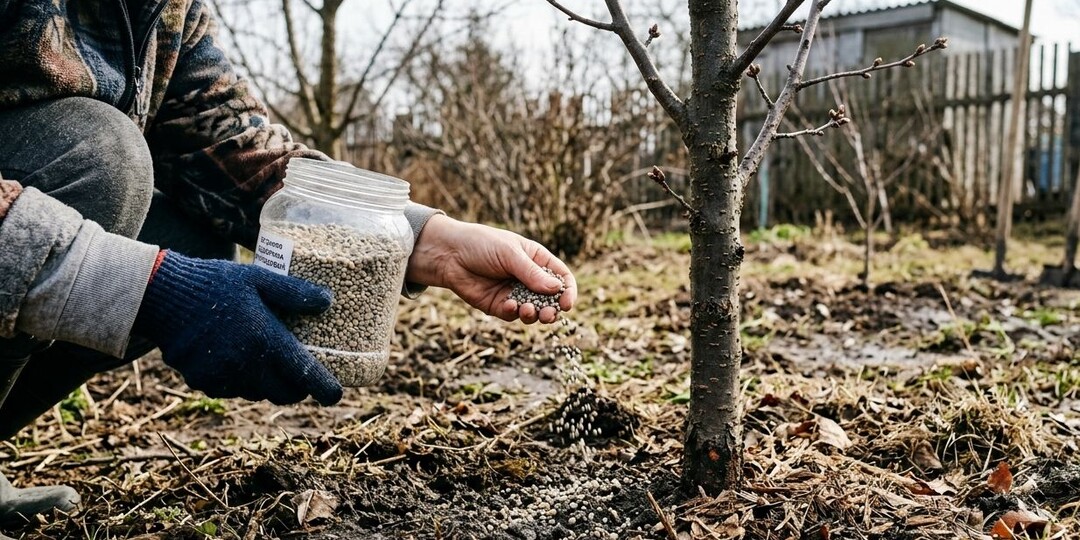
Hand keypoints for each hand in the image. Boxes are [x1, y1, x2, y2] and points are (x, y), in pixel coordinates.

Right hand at [133, 251, 342, 404]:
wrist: (162, 295)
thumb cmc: (215, 283)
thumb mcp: (259, 278)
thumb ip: (294, 293)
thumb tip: (327, 301)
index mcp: (266, 341)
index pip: (304, 376)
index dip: (324, 389)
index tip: (335, 395)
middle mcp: (246, 366)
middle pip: (284, 393)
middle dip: (296, 388)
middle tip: (300, 374)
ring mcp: (222, 378)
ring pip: (257, 393)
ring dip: (267, 383)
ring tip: (265, 359)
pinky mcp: (202, 383)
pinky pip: (231, 390)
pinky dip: (239, 380)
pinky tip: (234, 356)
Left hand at [405, 215, 577, 323]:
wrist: (449, 254)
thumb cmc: (481, 244)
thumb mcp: (509, 254)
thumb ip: (532, 273)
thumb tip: (556, 289)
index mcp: (536, 260)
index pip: (561, 277)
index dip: (568, 291)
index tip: (567, 303)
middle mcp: (528, 278)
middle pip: (550, 299)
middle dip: (552, 309)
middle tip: (548, 314)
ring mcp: (514, 293)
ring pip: (534, 311)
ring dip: (534, 314)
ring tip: (528, 311)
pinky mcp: (499, 305)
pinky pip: (512, 315)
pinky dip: (513, 313)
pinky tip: (508, 305)